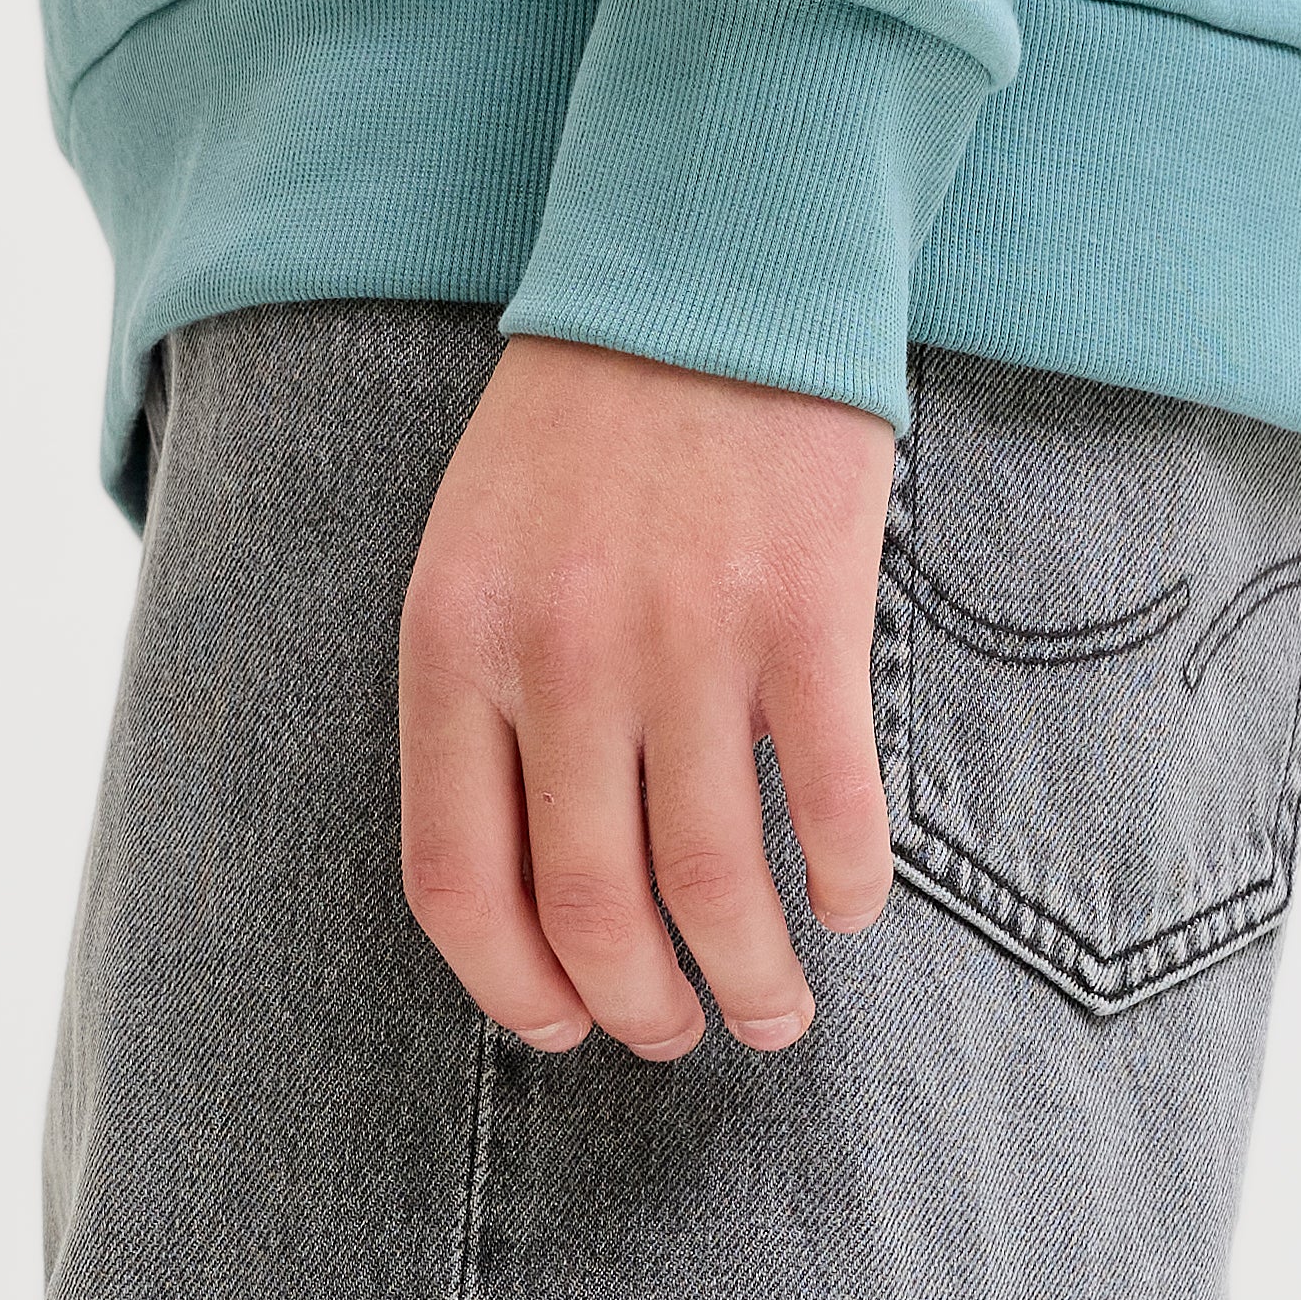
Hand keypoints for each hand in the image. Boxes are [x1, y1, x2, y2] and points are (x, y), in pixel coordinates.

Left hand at [398, 336, 899, 1062]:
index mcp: (453, 648)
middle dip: (641, 1010)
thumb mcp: (474, 557)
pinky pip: (826, 802)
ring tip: (773, 1013)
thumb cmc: (583, 431)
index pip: (460, 884)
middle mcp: (559, 655)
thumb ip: (483, 706)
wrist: (706, 263)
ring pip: (712, 883)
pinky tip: (847, 909)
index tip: (564, 1028)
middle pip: (592, 910)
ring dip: (751, 980)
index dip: (513, 991)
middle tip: (679, 1036)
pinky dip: (843, 883)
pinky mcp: (803, 613)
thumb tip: (535, 895)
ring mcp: (684, 636)